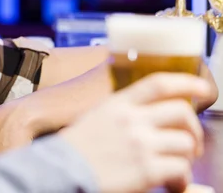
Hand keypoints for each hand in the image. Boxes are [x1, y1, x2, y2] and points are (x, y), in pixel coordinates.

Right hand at [60, 73, 209, 192]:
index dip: (187, 82)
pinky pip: (181, 169)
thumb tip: (152, 116)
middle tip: (191, 143)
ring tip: (177, 169)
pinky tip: (171, 184)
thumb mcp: (97, 117)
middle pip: (181, 112)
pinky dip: (182, 179)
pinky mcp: (146, 169)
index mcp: (118, 104)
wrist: (60, 171)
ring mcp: (140, 144)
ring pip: (185, 142)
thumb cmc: (76, 149)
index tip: (203, 88)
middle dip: (194, 129)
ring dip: (187, 157)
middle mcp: (131, 120)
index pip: (159, 84)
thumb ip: (123, 113)